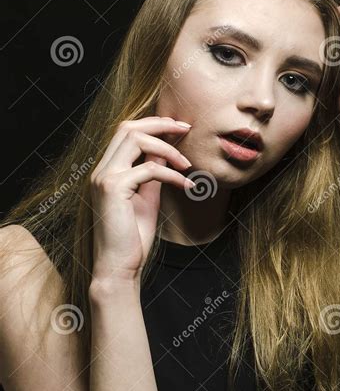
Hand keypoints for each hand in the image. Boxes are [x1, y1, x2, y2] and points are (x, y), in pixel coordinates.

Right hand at [89, 117, 195, 282]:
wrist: (119, 267)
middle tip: (186, 128)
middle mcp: (101, 170)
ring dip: (168, 148)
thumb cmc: (133, 237)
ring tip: (187, 164)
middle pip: (128, 127)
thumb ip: (153, 172)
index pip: (126, 132)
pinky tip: (186, 186)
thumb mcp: (147, 197)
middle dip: (160, 123)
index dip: (153, 124)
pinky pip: (149, 169)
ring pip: (136, 139)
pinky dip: (172, 174)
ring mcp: (104, 178)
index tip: (179, 128)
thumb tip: (167, 151)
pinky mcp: (113, 189)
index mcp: (107, 171)